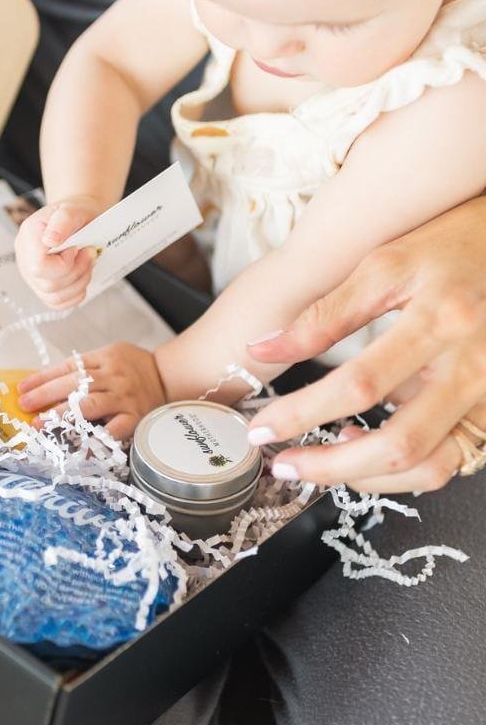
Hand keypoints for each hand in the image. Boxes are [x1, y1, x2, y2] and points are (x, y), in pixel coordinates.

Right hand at [15, 198, 100, 308]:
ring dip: (79, 283)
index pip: (38, 266)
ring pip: (53, 296)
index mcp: (29, 236)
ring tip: (88, 264)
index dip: (63, 264)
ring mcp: (32, 274)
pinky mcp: (41, 286)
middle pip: (48, 284)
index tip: (76, 248)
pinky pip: (56, 303)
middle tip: (90, 253)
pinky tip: (82, 278)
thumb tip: (51, 239)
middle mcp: (25, 257)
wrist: (79, 217)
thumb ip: (63, 221)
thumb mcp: (74, 209)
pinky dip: (74, 294)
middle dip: (77, 272)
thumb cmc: (76, 213)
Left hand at [17, 343, 165, 439]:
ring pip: (89, 405)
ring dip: (62, 415)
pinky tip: (79, 449)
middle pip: (74, 384)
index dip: (42, 377)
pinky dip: (96, 441)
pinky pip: (113, 431)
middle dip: (46, 395)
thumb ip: (85, 367)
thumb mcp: (110, 355)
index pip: (67, 366)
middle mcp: (112, 376)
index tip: (22, 388)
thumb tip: (46, 382)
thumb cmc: (134, 367)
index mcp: (103, 358)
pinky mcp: (135, 417)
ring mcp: (123, 397)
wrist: (170, 376)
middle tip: (25, 406)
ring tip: (41, 423)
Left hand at [244, 198, 485, 493]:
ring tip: (321, 458)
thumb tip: (260, 348)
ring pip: (431, 468)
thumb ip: (325, 314)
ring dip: (368, 478)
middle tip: (283, 465)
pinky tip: (365, 441)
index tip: (261, 428)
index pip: (359, 385)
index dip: (303, 413)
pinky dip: (403, 469)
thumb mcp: (385, 265)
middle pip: (399, 446)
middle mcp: (474, 367)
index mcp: (441, 321)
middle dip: (330, 467)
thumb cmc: (451, 246)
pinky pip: (451, 460)